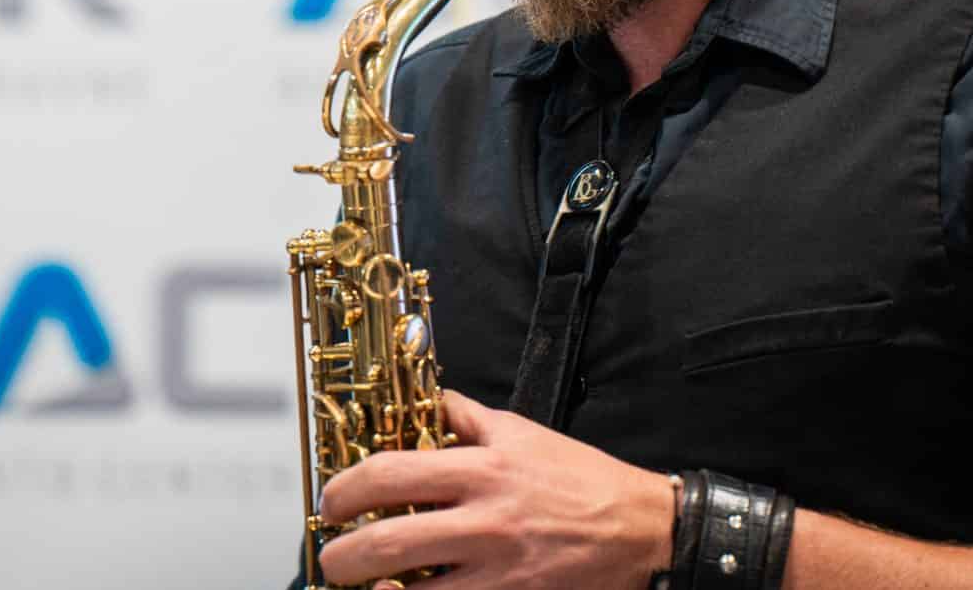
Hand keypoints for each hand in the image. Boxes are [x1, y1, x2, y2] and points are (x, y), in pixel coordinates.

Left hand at [314, 391, 672, 589]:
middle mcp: (484, 520)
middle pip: (387, 544)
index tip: (333, 501)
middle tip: (332, 555)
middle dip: (341, 556)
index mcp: (482, 468)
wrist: (640, 528)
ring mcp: (497, 569)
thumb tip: (425, 401)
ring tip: (361, 585)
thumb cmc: (581, 479)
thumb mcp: (521, 431)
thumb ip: (467, 418)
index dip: (345, 490)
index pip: (391, 474)